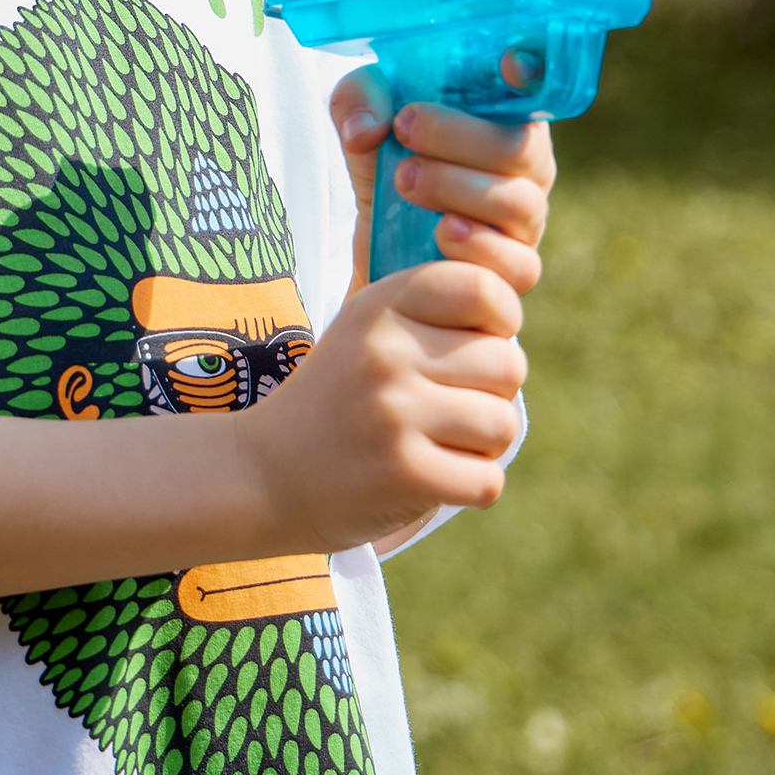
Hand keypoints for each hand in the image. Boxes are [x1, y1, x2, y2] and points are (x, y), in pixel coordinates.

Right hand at [233, 255, 529, 548]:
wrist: (262, 473)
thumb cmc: (338, 399)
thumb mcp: (368, 331)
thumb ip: (433, 315)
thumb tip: (512, 326)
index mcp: (381, 305)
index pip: (482, 287)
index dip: (498, 322)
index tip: (472, 346)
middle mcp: (386, 350)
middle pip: (506, 362)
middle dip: (493, 391)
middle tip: (450, 407)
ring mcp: (393, 411)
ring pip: (502, 424)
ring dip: (484, 444)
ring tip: (440, 444)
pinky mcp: (402, 471)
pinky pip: (487, 480)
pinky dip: (471, 487)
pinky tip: (434, 479)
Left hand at [328, 64, 554, 295]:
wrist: (379, 234)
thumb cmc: (389, 152)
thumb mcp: (363, 112)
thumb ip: (360, 101)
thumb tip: (365, 131)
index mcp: (505, 113)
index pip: (538, 85)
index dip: (533, 71)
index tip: (509, 63)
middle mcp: (528, 162)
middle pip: (521, 146)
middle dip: (459, 135)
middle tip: (404, 128)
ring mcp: (527, 217)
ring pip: (518, 202)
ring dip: (456, 187)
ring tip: (404, 178)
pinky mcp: (514, 266)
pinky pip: (517, 260)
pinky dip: (478, 244)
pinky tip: (441, 231)